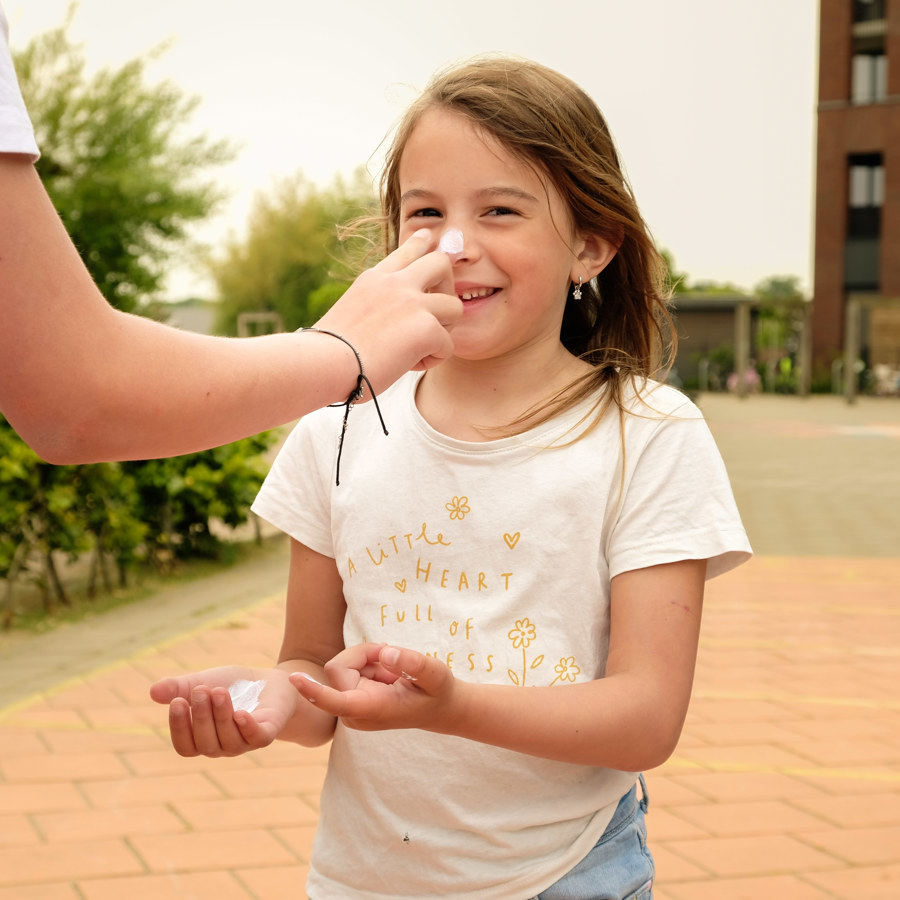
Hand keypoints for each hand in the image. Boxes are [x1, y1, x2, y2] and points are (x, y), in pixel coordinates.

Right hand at [150, 666, 298, 756]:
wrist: (269, 680)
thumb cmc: (232, 686)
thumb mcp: (202, 681)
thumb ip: (178, 688)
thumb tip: (152, 692)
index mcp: (203, 738)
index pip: (185, 746)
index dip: (179, 728)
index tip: (177, 701)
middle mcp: (222, 746)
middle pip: (205, 743)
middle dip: (201, 716)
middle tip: (200, 690)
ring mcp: (245, 742)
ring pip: (229, 741)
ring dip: (222, 716)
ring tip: (219, 691)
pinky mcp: (267, 733)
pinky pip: (256, 738)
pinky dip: (247, 727)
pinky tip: (240, 713)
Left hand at [291, 643, 459, 732]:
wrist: (439, 709)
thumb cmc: (438, 692)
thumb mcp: (436, 674)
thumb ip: (412, 663)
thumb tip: (385, 653)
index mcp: (372, 709)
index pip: (335, 700)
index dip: (314, 690)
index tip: (293, 679)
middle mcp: (355, 711)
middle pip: (339, 667)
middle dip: (364, 654)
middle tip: (393, 657)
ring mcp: (350, 706)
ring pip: (343, 665)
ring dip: (369, 660)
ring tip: (394, 672)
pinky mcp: (350, 699)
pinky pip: (348, 668)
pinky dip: (369, 664)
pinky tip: (388, 676)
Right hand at [315, 230, 461, 389]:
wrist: (323, 363)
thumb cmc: (327, 351)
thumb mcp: (349, 313)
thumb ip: (374, 306)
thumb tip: (389, 326)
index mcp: (374, 279)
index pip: (406, 251)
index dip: (421, 243)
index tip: (428, 237)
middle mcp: (396, 284)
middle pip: (442, 262)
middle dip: (447, 287)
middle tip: (435, 313)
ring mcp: (413, 302)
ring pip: (455, 306)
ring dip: (444, 330)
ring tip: (421, 346)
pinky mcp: (426, 327)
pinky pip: (448, 345)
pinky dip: (433, 359)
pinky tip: (409, 364)